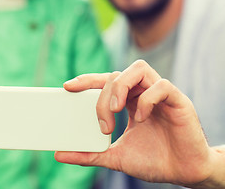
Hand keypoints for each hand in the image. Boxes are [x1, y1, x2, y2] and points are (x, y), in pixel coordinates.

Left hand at [55, 60, 217, 186]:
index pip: (105, 81)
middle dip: (103, 96)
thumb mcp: (115, 157)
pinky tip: (141, 118)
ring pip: (138, 69)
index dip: (87, 80)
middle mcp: (143, 93)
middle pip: (117, 76)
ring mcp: (160, 95)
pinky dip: (147, 99)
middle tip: (104, 123)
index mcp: (128, 102)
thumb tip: (59, 154)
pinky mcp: (178, 101)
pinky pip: (161, 86)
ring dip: (121, 87)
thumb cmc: (153, 161)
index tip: (67, 87)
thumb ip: (89, 154)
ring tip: (116, 110)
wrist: (184, 173)